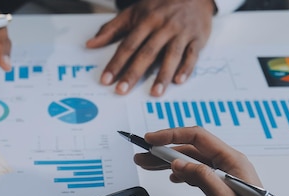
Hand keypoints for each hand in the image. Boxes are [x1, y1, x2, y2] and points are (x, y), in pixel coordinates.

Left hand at [85, 0, 214, 96]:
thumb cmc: (160, 6)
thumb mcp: (134, 12)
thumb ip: (112, 29)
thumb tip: (91, 44)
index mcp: (146, 21)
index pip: (128, 45)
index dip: (116, 63)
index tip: (106, 79)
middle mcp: (163, 27)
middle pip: (147, 53)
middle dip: (133, 73)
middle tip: (122, 90)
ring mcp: (181, 33)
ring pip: (171, 55)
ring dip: (162, 75)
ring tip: (155, 93)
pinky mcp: (197, 39)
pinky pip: (192, 55)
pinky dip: (186, 68)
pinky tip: (179, 81)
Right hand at [134, 127, 288, 195]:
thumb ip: (202, 178)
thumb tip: (179, 164)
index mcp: (231, 161)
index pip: (196, 137)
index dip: (171, 135)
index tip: (150, 139)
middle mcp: (228, 164)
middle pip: (190, 148)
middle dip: (164, 149)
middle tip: (142, 154)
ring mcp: (225, 175)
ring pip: (191, 161)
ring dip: (169, 161)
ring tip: (148, 164)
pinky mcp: (222, 186)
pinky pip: (197, 172)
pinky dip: (180, 172)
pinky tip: (172, 177)